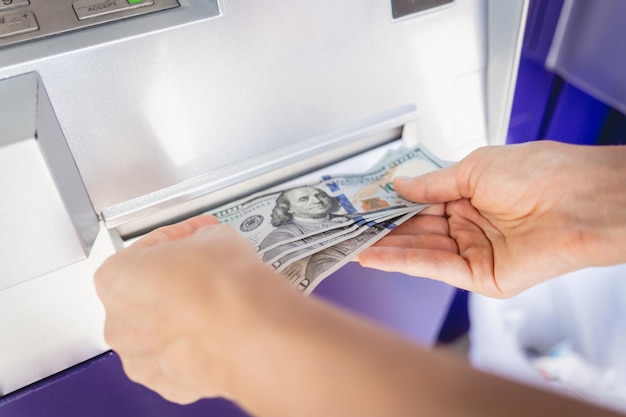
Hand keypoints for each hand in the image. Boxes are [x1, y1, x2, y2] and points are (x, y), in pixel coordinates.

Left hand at [93, 215, 292, 403]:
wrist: (251, 332)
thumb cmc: (223, 286)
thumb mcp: (215, 235)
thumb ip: (200, 239)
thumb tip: (209, 242)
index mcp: (118, 276)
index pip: (146, 248)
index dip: (176, 239)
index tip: (193, 238)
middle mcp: (118, 321)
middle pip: (145, 295)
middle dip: (174, 282)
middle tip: (205, 272)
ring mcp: (140, 357)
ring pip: (159, 332)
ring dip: (181, 318)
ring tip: (215, 304)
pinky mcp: (166, 383)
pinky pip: (176, 359)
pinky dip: (193, 347)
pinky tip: (216, 331)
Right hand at [358, 141, 625, 297]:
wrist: (579, 199)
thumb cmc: (540, 173)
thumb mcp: (474, 168)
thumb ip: (432, 184)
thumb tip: (400, 186)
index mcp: (471, 196)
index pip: (421, 205)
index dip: (393, 206)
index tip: (365, 206)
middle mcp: (471, 225)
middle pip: (418, 231)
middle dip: (384, 230)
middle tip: (351, 230)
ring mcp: (475, 252)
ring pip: (422, 252)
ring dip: (387, 249)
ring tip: (354, 246)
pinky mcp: (482, 276)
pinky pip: (436, 268)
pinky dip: (404, 263)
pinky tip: (377, 257)